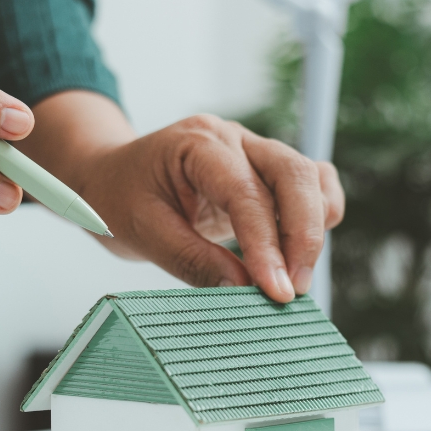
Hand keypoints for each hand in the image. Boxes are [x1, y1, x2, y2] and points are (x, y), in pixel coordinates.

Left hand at [29, 95, 342, 302]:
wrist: (112, 179)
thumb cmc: (120, 198)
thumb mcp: (142, 233)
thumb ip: (193, 260)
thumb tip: (243, 290)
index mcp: (198, 143)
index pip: (247, 193)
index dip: (266, 245)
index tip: (275, 291)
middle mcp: (234, 140)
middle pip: (294, 174)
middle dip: (302, 237)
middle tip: (293, 291)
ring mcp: (257, 151)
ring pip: (311, 178)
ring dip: (313, 230)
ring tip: (294, 278)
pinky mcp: (269, 172)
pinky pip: (314, 185)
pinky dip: (318, 216)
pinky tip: (299, 252)